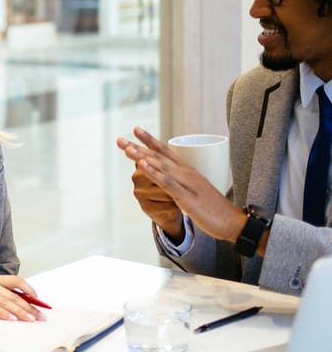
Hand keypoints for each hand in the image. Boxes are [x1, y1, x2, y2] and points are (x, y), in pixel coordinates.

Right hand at [0, 275, 43, 321]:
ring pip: (5, 301)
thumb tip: (18, 306)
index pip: (16, 281)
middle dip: (29, 306)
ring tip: (31, 319)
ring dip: (20, 312)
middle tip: (41, 316)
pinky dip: (3, 313)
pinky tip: (12, 319)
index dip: (29, 289)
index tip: (39, 300)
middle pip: (13, 295)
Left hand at [117, 127, 245, 242]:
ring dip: (142, 157)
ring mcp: (187, 184)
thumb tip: (166, 179)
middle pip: (158, 156)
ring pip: (161, 166)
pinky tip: (142, 166)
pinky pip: (167, 183)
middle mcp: (186, 173)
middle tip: (120, 139)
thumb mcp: (193, 191)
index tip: (136, 129)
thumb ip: (179, 184)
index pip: (166, 151)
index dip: (150, 140)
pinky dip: (154, 173)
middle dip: (138, 147)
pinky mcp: (187, 198)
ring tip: (126, 149)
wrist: (232, 222)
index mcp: (187, 171)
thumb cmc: (212, 207)